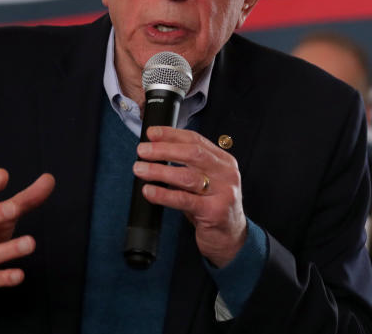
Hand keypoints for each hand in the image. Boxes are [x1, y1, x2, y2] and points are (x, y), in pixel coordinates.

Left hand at [134, 127, 245, 267]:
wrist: (231, 238)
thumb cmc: (213, 207)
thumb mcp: (207, 182)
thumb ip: (189, 167)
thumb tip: (156, 151)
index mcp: (224, 161)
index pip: (196, 140)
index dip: (172, 134)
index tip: (151, 133)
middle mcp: (226, 173)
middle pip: (193, 154)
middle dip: (164, 149)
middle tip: (143, 150)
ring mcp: (223, 192)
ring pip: (187, 176)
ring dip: (160, 170)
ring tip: (140, 169)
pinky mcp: (214, 212)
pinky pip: (184, 200)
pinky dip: (164, 194)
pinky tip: (149, 191)